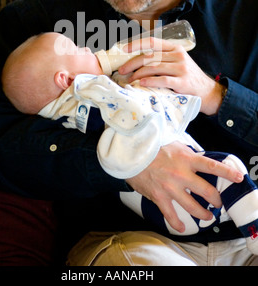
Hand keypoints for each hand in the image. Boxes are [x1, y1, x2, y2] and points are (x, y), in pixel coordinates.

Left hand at [119, 38, 223, 114]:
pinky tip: (141, 83)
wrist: (207, 91)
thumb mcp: (178, 62)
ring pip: (154, 67)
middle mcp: (178, 55)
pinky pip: (163, 80)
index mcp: (175, 48)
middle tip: (122, 71)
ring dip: (138, 74)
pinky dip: (150, 81)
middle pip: (150, 56)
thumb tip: (137, 60)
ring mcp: (181, 68)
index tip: (124, 49)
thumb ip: (162, 58)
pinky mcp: (182, 82)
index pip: (153, 41)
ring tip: (130, 80)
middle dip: (133, 63)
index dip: (137, 44)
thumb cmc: (188, 77)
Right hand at [126, 141, 243, 232]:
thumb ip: (188, 153)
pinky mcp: (159, 196)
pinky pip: (170, 214)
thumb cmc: (153, 146)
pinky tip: (181, 226)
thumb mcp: (174, 144)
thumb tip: (198, 159)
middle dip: (216, 200)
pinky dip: (176, 223)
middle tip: (218, 202)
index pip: (212, 166)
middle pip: (207, 191)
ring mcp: (170, 187)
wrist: (131, 152)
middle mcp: (181, 174)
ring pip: (192, 207)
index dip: (227, 173)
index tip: (238, 178)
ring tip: (207, 216)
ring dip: (203, 213)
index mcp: (187, 159)